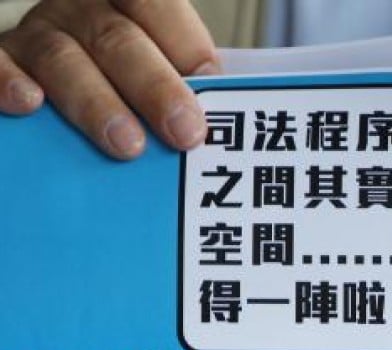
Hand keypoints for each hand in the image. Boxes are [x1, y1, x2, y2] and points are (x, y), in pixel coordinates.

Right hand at [0, 0, 219, 158]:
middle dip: (155, 87)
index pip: (155, 4)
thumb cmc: (124, 82)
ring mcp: (38, 34)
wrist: (59, 79)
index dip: (185, 41)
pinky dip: (9, 83)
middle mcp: (80, 9)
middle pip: (117, 39)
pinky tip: (29, 104)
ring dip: (97, 104)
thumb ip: (183, 87)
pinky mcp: (3, 59)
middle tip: (184, 132)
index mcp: (127, 4)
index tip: (210, 82)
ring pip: (63, 59)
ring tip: (128, 145)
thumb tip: (221, 124)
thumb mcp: (157, 70)